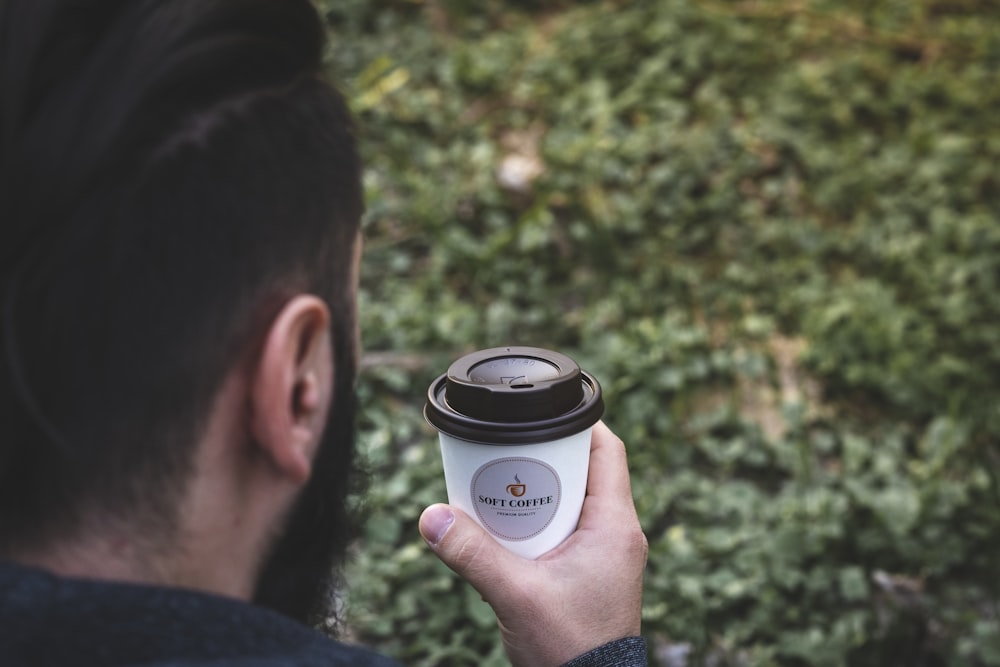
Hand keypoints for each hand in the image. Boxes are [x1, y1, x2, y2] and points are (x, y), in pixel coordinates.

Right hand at [419, 421, 647, 666]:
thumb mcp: (515, 596)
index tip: (543, 412)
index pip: (607, 450)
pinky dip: (540, 522)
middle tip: (504, 453)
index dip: (577, 424)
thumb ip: (472, 555)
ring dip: (538, 493)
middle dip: (543, 459)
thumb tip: (431, 517)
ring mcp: (608, 555)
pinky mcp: (594, 573)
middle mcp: (618, 534)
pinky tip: (508, 531)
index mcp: (615, 525)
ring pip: (573, 502)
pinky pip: (568, 530)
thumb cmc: (570, 649)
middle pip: (585, 472)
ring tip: (498, 488)